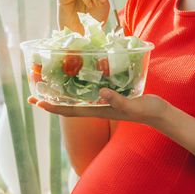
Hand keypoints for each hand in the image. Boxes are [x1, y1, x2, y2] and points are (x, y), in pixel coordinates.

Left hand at [28, 88, 171, 127]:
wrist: (160, 114)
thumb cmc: (147, 110)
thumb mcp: (133, 104)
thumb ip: (118, 100)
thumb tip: (101, 92)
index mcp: (100, 110)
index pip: (70, 110)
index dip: (53, 107)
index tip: (37, 102)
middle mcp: (98, 107)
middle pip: (69, 105)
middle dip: (51, 100)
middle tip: (34, 93)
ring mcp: (104, 103)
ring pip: (78, 99)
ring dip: (63, 94)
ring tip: (51, 85)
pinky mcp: (112, 97)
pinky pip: (90, 92)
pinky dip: (80, 88)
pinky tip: (79, 79)